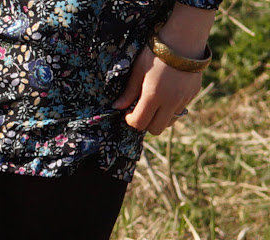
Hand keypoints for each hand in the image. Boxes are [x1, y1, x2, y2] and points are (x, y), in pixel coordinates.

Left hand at [112, 2, 214, 135]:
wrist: (184, 38)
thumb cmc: (156, 52)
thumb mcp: (138, 70)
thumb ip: (129, 92)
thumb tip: (117, 107)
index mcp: (154, 95)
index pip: (139, 123)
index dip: (131, 120)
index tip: (128, 111)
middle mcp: (170, 101)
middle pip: (155, 129)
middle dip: (145, 123)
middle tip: (141, 110)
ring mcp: (183, 99)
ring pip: (169, 122)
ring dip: (159, 118)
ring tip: (155, 103)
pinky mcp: (193, 94)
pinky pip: (179, 110)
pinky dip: (171, 109)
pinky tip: (167, 94)